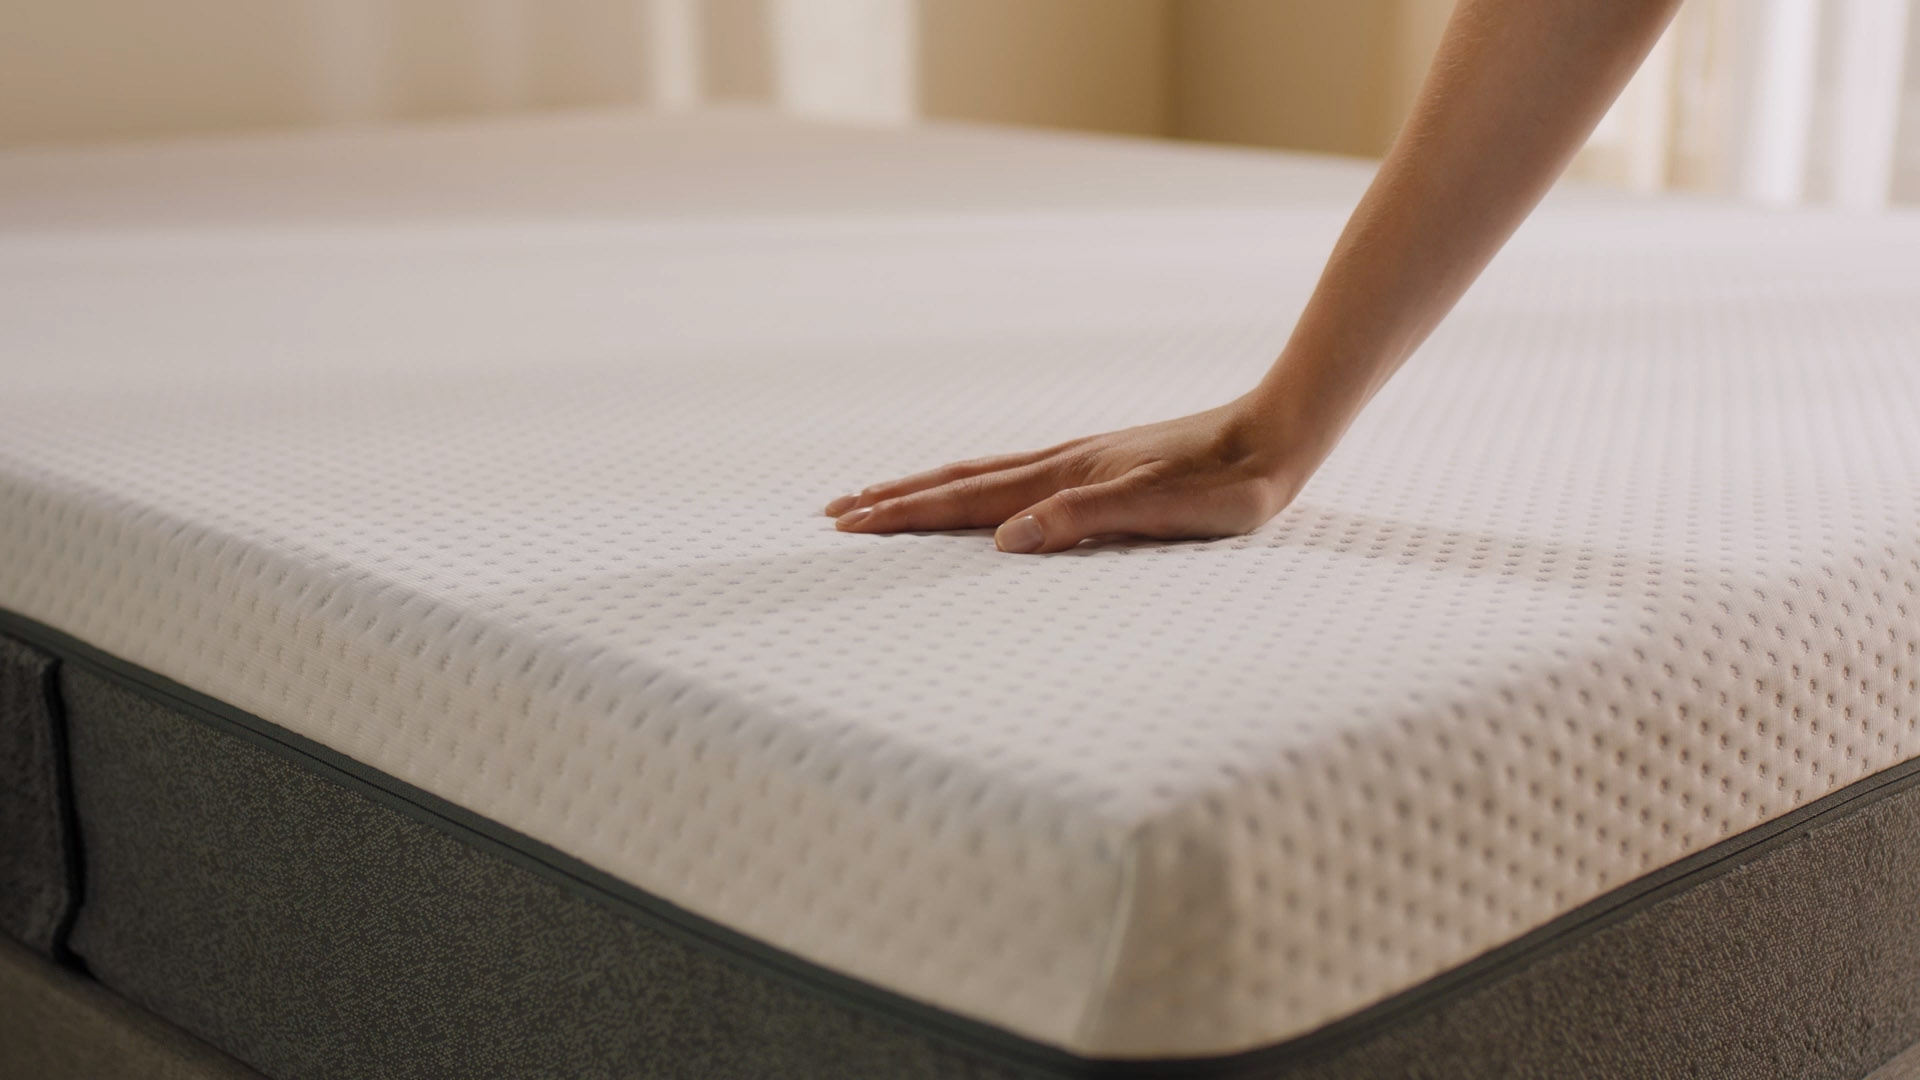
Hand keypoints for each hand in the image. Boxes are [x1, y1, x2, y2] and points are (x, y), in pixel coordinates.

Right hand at [823, 395, 1325, 553]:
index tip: (849, 524)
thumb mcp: (1167, 511)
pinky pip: (1013, 476)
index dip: (905, 514)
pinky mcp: (1101, 464)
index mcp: (1067, 477)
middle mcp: (1063, 463)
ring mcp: (1079, 459)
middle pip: (960, 481)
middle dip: (895, 500)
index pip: (967, 500)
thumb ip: (1086, 521)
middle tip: (835, 514)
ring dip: (927, 490)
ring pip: (983, 475)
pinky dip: (973, 486)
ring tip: (883, 498)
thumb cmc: (1233, 485)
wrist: (1279, 432)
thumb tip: (1005, 543)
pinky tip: (979, 496)